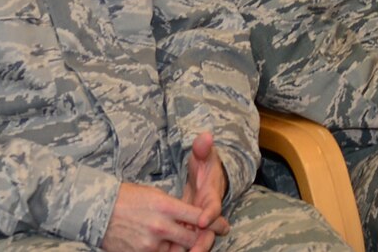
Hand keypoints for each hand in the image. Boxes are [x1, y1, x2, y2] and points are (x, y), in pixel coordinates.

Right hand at [103, 183, 218, 251]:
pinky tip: (169, 247)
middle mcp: (160, 226)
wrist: (97, 210)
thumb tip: (193, 218)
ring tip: (190, 243)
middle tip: (210, 238)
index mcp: (166, 206)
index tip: (223, 226)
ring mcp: (149, 244)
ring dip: (186, 248)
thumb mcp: (155, 195)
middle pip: (193, 239)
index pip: (200, 217)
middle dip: (205, 240)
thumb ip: (175, 208)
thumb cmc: (128, 197)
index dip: (215, 223)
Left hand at [178, 132, 230, 251]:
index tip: (203, 220)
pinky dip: (176, 248)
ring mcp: (197, 224)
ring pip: (195, 241)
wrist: (207, 179)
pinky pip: (183, 243)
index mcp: (212, 197)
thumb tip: (205, 136)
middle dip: (201, 242)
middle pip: (208, 233)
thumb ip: (203, 148)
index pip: (214, 207)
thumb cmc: (205, 166)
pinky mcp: (187, 230)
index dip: (210, 214)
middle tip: (193, 250)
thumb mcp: (204, 156)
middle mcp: (207, 214)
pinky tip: (163, 251)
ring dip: (187, 248)